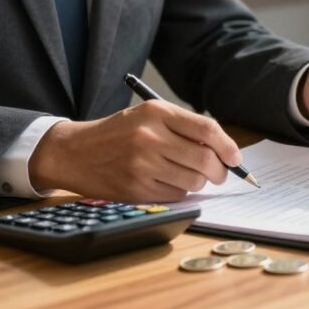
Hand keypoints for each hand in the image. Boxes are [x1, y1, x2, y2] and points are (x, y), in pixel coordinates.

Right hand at [29, 100, 241, 201]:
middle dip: (220, 171)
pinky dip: (179, 191)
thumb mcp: (149, 116)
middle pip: (205, 159)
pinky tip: (166, 182)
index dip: (228, 147)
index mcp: (156, 113)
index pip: (207, 130)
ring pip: (193, 181)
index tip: (235, 158)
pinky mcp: (135, 188)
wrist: (74, 152)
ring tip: (187, 174)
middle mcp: (149, 137)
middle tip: (220, 173)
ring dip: (198, 181)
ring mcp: (141, 165)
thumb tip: (223, 151)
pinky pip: (176, 195)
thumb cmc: (119, 133)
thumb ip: (184, 128)